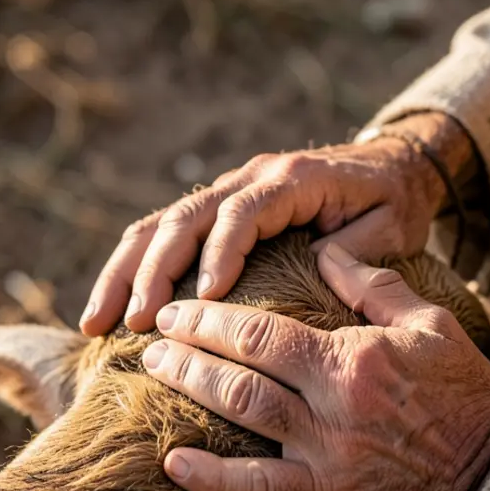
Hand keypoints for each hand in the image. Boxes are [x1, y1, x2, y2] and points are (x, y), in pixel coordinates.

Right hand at [79, 112, 474, 335]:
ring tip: (95, 323)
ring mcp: (228, 191)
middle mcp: (250, 178)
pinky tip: (108, 311)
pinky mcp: (216, 211)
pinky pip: (163, 234)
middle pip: (186, 217)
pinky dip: (132, 269)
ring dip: (124, 272)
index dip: (219, 252)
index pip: (242, 211)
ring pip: (160, 224)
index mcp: (292, 179)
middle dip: (153, 269)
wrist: (393, 167)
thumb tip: (316, 269)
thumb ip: (358, 248)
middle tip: (134, 321)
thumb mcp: (392, 224)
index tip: (204, 299)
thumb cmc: (395, 203)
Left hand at [140, 243, 489, 490]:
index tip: (179, 307)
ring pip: (242, 414)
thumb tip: (324, 252)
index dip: (211, 317)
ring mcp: (325, 452)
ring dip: (193, 389)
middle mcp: (332, 402)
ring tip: (157, 370)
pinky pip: (258, 489)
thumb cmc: (467, 396)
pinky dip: (212, 477)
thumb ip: (374, 286)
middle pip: (241, 367)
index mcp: (353, 356)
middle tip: (153, 334)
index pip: (264, 328)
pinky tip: (173, 463)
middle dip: (189, 347)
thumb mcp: (430, 326)